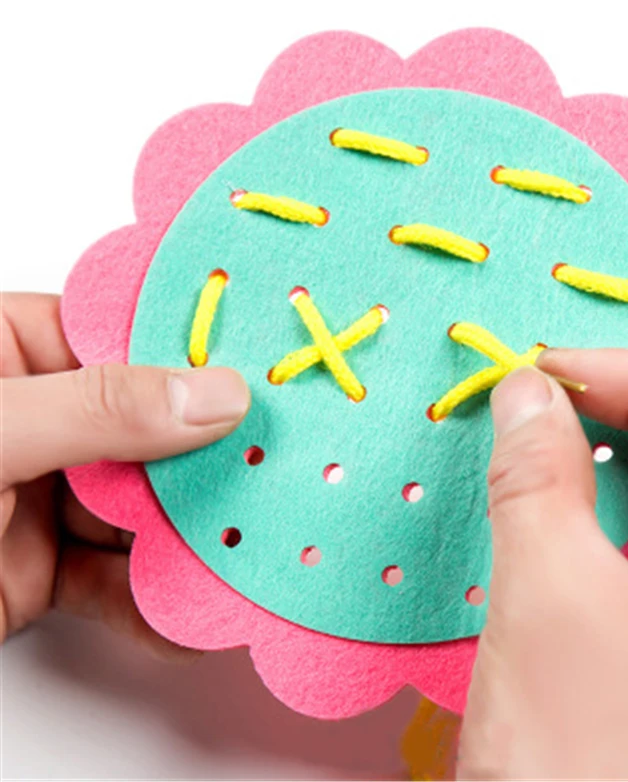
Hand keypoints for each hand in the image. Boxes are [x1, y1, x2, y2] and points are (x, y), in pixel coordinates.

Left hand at [0, 293, 249, 658]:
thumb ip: (97, 409)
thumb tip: (212, 393)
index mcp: (3, 351)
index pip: (123, 336)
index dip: (198, 351)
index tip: (268, 367)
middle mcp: (32, 418)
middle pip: (150, 428)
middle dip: (210, 458)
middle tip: (279, 466)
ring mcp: (39, 495)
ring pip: (142, 508)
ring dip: (195, 535)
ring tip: (253, 546)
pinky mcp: (39, 569)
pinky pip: (116, 578)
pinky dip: (156, 601)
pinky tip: (192, 612)